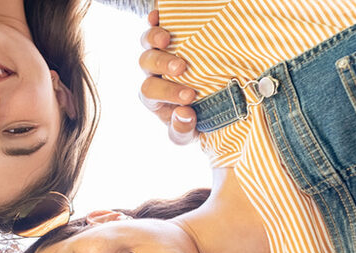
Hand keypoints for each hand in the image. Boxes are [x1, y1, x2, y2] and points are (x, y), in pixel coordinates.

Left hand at [138, 10, 197, 145]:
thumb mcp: (189, 134)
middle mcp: (153, 73)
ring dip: (154, 39)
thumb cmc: (196, 120)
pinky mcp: (168, 37)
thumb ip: (183, 130)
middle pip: (147, 65)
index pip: (150, 93)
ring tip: (167, 39)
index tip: (190, 97)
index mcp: (154, 97)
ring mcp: (159, 53)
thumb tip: (183, 114)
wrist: (208, 106)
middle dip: (162, 65)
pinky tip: (157, 15)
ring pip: (147, 43)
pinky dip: (154, 20)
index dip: (167, 93)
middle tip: (182, 68)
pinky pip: (155, 25)